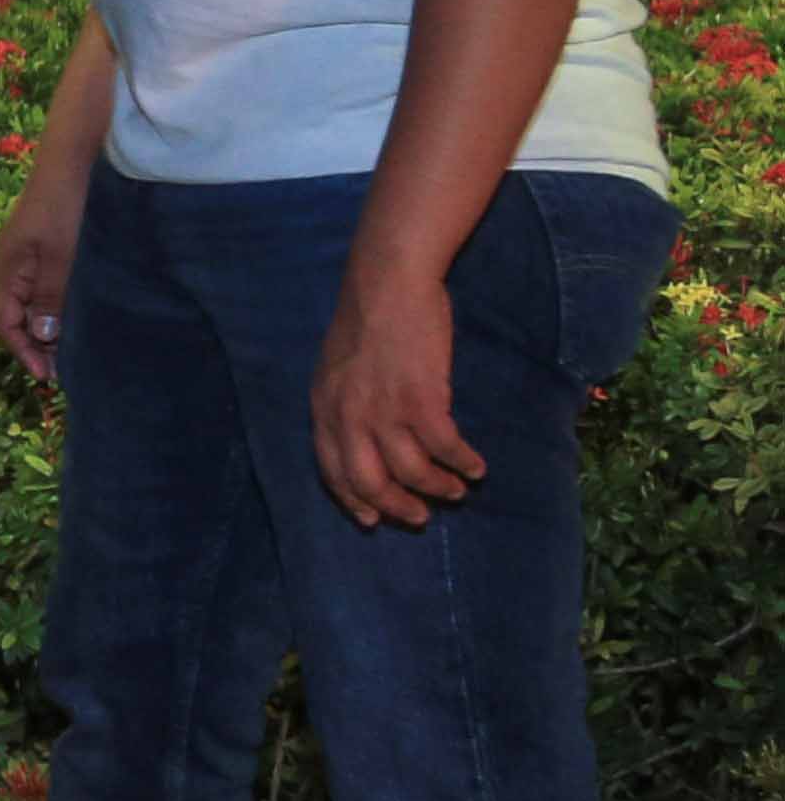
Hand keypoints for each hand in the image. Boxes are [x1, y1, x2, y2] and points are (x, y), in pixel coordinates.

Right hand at [0, 159, 88, 386]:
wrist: (74, 159)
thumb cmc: (65, 207)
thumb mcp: (60, 257)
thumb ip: (49, 297)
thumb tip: (43, 337)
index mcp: (7, 270)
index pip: (5, 323)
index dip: (23, 351)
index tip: (47, 376)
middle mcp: (11, 266)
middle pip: (16, 316)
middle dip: (36, 345)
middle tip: (64, 369)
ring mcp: (28, 256)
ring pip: (32, 303)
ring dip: (48, 327)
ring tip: (73, 348)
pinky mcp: (45, 247)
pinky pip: (44, 288)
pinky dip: (57, 307)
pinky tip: (77, 313)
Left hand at [311, 260, 480, 530]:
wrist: (388, 281)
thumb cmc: (367, 318)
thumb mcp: (337, 366)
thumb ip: (343, 402)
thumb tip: (360, 434)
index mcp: (323, 407)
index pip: (332, 470)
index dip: (353, 499)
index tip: (372, 519)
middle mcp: (347, 415)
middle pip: (369, 482)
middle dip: (395, 507)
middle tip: (420, 517)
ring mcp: (383, 410)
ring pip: (412, 472)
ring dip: (438, 488)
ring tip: (456, 491)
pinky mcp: (421, 400)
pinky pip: (445, 448)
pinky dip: (463, 463)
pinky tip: (477, 466)